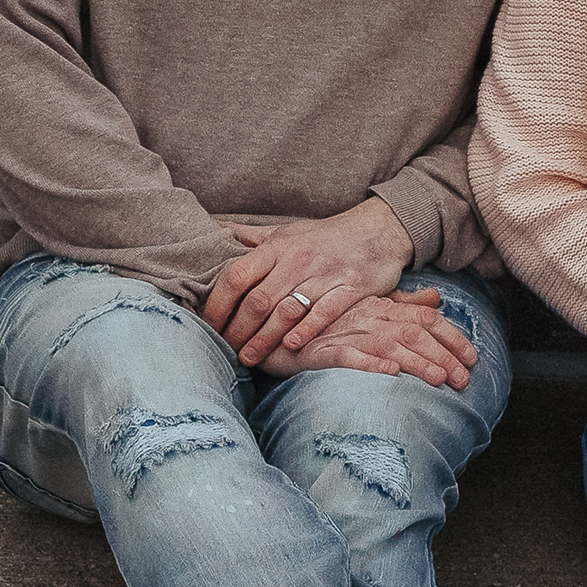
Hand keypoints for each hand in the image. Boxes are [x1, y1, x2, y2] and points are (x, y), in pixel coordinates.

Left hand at [204, 196, 418, 366]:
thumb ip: (250, 236)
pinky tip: (291, 346)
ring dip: (265, 338)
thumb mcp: (286, 231)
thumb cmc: (324, 236)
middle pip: (259, 299)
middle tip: (226, 350)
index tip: (209, 324)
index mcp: (278, 246)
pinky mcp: (351, 287)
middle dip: (238, 329)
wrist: (378, 230)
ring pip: (288, 310)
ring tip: (250, 357)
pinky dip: (306, 330)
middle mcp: (299, 258)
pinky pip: (325, 311)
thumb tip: (214, 229)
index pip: (237, 276)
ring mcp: (326, 273)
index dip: (219, 303)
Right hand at [260, 293, 473, 388]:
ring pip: (388, 345)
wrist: (271, 326)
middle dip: (444, 355)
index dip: (451, 336)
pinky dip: (370, 364)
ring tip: (440, 380)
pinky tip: (390, 374)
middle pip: (413, 332)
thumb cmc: (322, 321)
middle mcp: (366, 316)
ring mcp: (344, 333)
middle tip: (465, 379)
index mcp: (379, 305)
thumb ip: (401, 302)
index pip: (424, 316)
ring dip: (416, 362)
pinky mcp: (321, 351)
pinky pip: (349, 356)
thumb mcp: (366, 307)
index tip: (473, 357)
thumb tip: (435, 297)